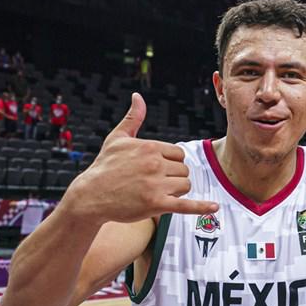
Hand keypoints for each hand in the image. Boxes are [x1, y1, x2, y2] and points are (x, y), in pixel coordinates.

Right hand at [65, 93, 217, 224]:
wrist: (90, 196)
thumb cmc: (104, 167)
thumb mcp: (117, 139)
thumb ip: (133, 118)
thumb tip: (138, 97)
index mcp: (150, 147)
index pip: (179, 154)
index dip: (171, 164)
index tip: (157, 170)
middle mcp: (155, 164)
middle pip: (184, 170)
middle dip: (174, 177)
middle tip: (154, 184)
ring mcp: (156, 185)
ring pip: (185, 185)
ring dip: (177, 191)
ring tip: (157, 193)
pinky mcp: (156, 204)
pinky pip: (186, 205)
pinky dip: (202, 207)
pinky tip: (214, 208)